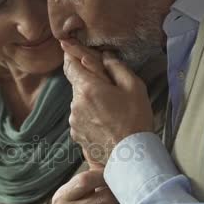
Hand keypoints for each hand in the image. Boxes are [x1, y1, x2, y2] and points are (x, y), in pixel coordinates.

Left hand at [61, 40, 153, 165]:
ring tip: (111, 110)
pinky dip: (90, 115)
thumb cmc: (135, 120)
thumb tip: (105, 56)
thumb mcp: (134, 87)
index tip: (67, 45)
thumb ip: (116, 67)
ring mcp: (74, 120)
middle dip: (88, 81)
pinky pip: (80, 117)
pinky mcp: (76, 134)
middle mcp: (75, 103)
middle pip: (77, 83)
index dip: (70, 55)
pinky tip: (106, 122)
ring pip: (79, 101)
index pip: (71, 65)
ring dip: (90, 100)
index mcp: (88, 88)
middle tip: (107, 86)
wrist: (131, 158)